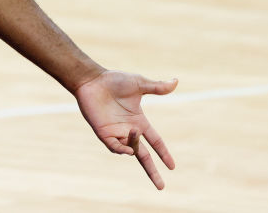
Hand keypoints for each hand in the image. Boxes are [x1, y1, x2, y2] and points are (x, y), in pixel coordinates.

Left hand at [74, 70, 177, 188]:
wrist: (92, 80)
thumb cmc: (114, 81)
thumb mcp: (139, 84)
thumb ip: (157, 87)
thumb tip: (176, 81)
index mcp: (139, 121)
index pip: (155, 141)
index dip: (163, 153)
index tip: (172, 167)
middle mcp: (128, 130)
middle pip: (143, 156)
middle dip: (152, 171)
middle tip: (161, 187)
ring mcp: (116, 133)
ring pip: (130, 149)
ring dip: (135, 144)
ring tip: (134, 129)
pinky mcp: (103, 133)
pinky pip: (114, 147)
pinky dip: (122, 150)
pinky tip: (128, 149)